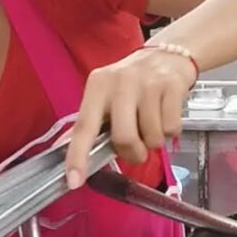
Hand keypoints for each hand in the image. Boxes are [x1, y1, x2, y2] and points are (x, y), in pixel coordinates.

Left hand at [63, 47, 195, 188]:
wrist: (168, 55)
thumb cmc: (132, 82)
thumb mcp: (105, 94)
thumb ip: (89, 122)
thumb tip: (64, 149)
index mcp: (98, 86)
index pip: (84, 126)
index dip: (78, 156)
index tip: (74, 181)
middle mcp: (121, 82)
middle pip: (124, 138)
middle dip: (133, 153)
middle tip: (137, 148)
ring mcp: (148, 83)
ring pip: (152, 137)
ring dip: (154, 141)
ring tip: (153, 124)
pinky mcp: (172, 87)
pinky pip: (172, 129)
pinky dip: (170, 132)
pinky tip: (166, 115)